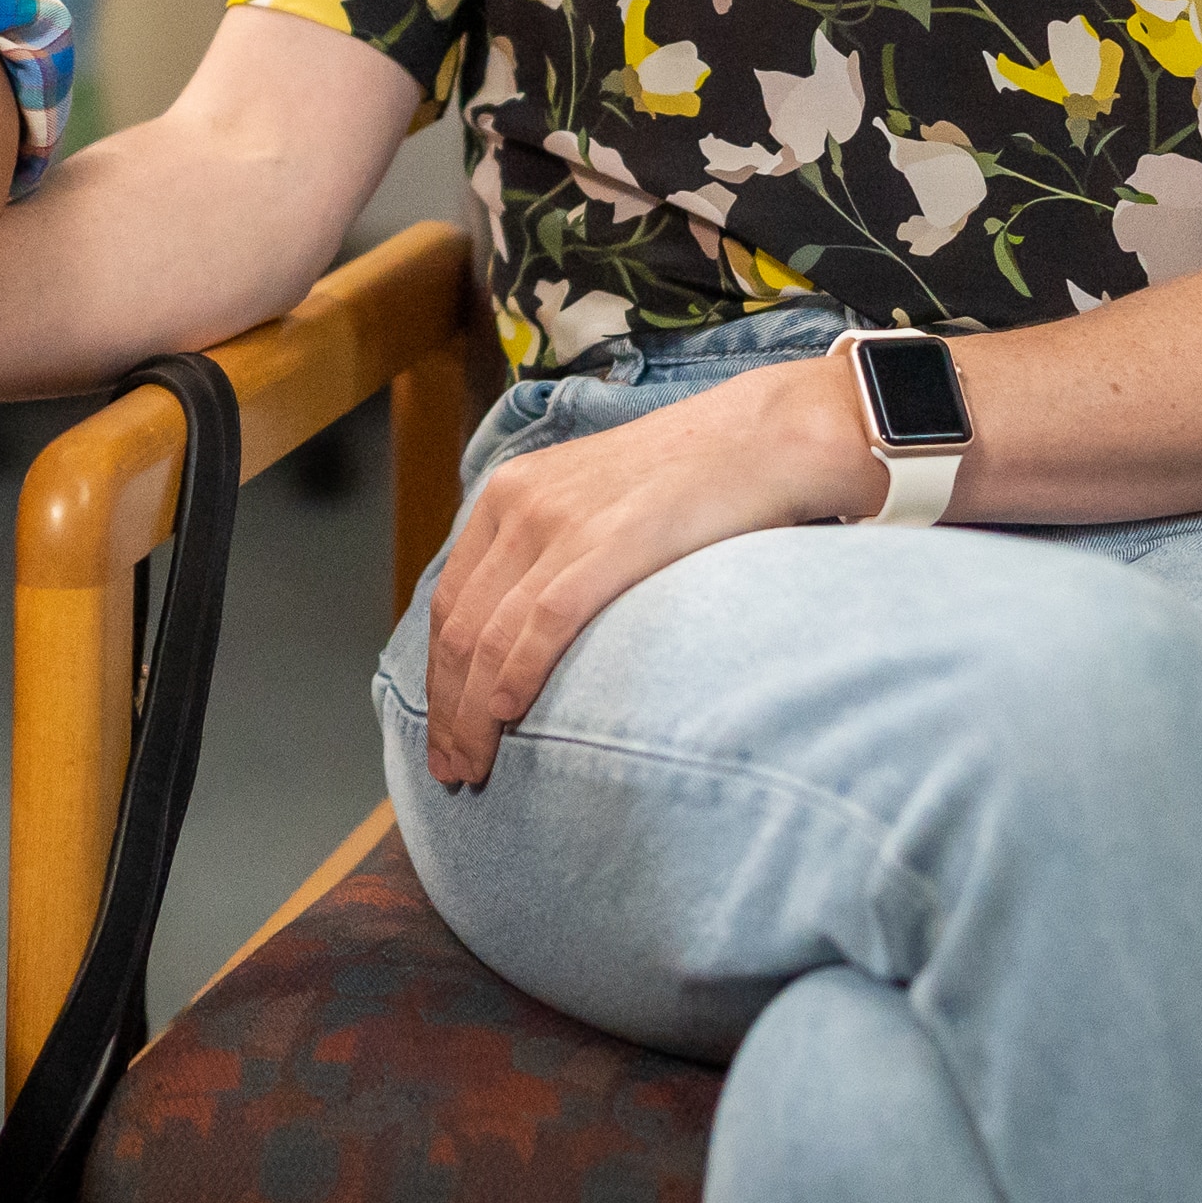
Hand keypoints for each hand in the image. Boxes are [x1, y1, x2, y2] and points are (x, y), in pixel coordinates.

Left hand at [421, 358, 873, 786]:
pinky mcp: (608, 542)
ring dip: (473, 712)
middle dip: (447, 708)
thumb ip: (555, 549)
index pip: (450, 601)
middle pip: (457, 627)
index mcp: (509, 493)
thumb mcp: (596, 499)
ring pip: (489, 636)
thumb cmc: (692, 477)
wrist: (762, 434)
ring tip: (474, 767)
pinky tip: (507, 717)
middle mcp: (520, 504)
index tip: (444, 729)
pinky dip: (516, 676)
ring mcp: (560, 522)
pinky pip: (543, 622)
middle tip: (451, 769)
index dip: (439, 676)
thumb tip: (531, 631)